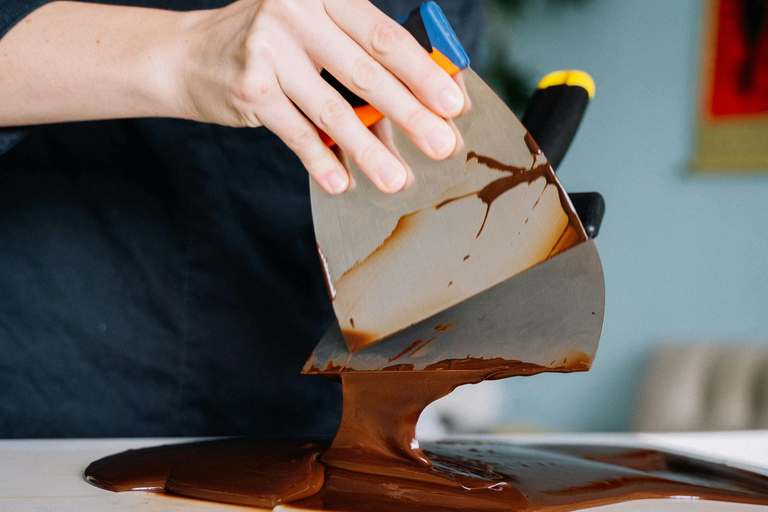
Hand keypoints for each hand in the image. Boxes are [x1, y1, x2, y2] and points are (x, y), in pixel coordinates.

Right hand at [178, 0, 466, 193]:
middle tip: (442, 145)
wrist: (188, 54)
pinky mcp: (249, 88)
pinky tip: (343, 183)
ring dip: (370, 150)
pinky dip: (320, 161)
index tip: (453, 104)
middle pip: (367, 72)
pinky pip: (295, 133)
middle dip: (411, 114)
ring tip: (397, 179)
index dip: (423, 73)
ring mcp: (269, 50)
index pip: (384, 36)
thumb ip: (359, 61)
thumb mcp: (315, 33)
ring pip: (333, 109)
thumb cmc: (268, 44)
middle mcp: (296, 12)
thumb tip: (416, 110)